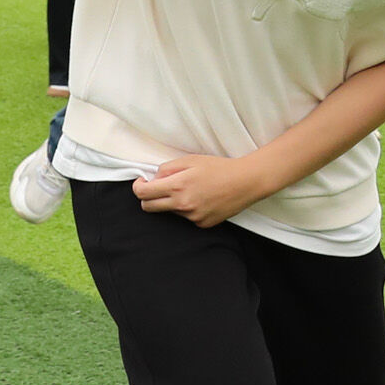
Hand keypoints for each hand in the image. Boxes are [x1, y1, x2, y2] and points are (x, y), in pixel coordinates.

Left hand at [134, 152, 267, 228]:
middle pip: (149, 208)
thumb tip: (154, 178)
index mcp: (177, 186)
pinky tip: (202, 199)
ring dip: (172, 202)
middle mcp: (182, 205)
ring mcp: (192, 217)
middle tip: (157, 188)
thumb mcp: (190, 160)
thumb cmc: (219, 168)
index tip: (142, 182)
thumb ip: (167, 168)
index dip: (138, 187)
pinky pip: (186, 218)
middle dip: (147, 198)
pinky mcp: (202, 224)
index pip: (143, 194)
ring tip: (191, 190)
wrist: (246, 182)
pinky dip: (188, 209)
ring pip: (170, 212)